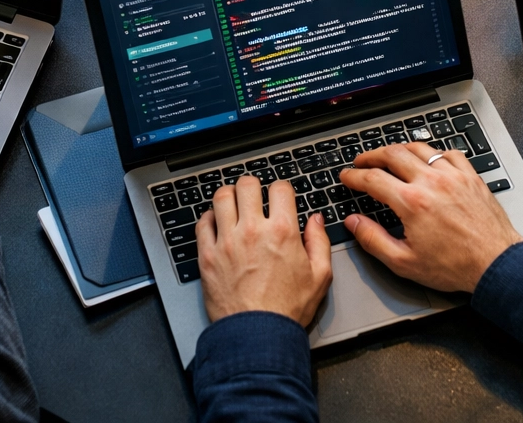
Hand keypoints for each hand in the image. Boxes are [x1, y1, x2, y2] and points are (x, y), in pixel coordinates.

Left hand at [196, 176, 331, 325]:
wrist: (258, 336)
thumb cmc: (287, 310)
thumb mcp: (320, 276)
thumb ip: (319, 243)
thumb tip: (316, 221)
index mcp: (282, 232)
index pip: (279, 188)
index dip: (281, 190)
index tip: (280, 198)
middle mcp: (253, 230)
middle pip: (247, 185)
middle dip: (253, 187)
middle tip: (255, 198)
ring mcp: (227, 241)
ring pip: (221, 197)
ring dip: (229, 197)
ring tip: (234, 206)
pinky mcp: (208, 256)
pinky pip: (202, 223)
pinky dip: (209, 218)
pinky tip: (217, 224)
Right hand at [340, 143, 522, 291]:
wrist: (496, 264)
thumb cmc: (455, 266)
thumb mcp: (405, 262)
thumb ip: (373, 240)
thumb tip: (354, 223)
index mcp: (412, 202)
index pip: (373, 179)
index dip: (354, 176)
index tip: (347, 177)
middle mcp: (432, 182)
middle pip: (393, 154)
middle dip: (371, 155)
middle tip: (362, 161)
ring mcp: (453, 176)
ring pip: (420, 148)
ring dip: (399, 149)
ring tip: (390, 156)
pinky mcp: (470, 177)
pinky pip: (448, 153)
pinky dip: (433, 153)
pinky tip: (429, 160)